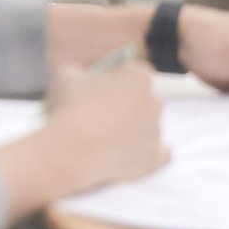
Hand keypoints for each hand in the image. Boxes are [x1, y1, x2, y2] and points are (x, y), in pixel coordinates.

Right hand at [44, 59, 168, 188]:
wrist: (74, 151)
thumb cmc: (72, 109)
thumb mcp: (66, 75)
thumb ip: (79, 70)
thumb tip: (80, 73)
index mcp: (138, 78)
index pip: (134, 71)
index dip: (117, 76)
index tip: (101, 84)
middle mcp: (154, 102)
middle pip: (146, 97)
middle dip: (129, 101)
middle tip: (102, 109)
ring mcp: (156, 132)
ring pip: (149, 125)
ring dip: (134, 127)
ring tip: (106, 134)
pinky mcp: (154, 157)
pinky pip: (161, 152)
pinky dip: (148, 150)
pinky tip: (133, 150)